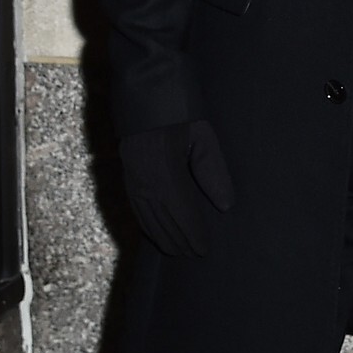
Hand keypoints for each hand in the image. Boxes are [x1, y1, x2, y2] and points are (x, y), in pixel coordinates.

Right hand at [120, 119, 235, 256]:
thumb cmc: (180, 115)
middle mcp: (145, 180)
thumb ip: (214, 172)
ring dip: (162, 237)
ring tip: (176, 252)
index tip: (204, 250)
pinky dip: (146, 225)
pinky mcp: (126, 177)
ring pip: (147, 217)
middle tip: (193, 256)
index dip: (193, 233)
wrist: (145, 97)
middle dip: (178, 241)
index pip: (182, 211)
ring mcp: (132, 179)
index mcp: (165, 170)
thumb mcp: (203, 137)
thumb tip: (225, 206)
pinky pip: (135, 209)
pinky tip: (154, 234)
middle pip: (163, 220)